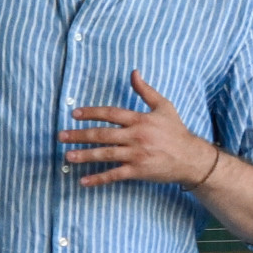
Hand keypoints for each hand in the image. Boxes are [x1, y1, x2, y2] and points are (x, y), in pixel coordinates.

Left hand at [59, 71, 217, 186]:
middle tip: (61, 136)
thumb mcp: (164, 107)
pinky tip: (83, 180)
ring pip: (106, 154)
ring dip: (85, 155)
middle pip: (103, 134)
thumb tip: (134, 72)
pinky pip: (115, 175)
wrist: (191, 158)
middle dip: (80, 135)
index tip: (74, 114)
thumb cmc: (175, 131)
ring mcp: (136, 155)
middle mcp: (136, 136)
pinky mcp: (138, 171)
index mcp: (140, 120)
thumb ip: (145, 91)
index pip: (111, 114)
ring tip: (67, 156)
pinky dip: (99, 178)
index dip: (92, 113)